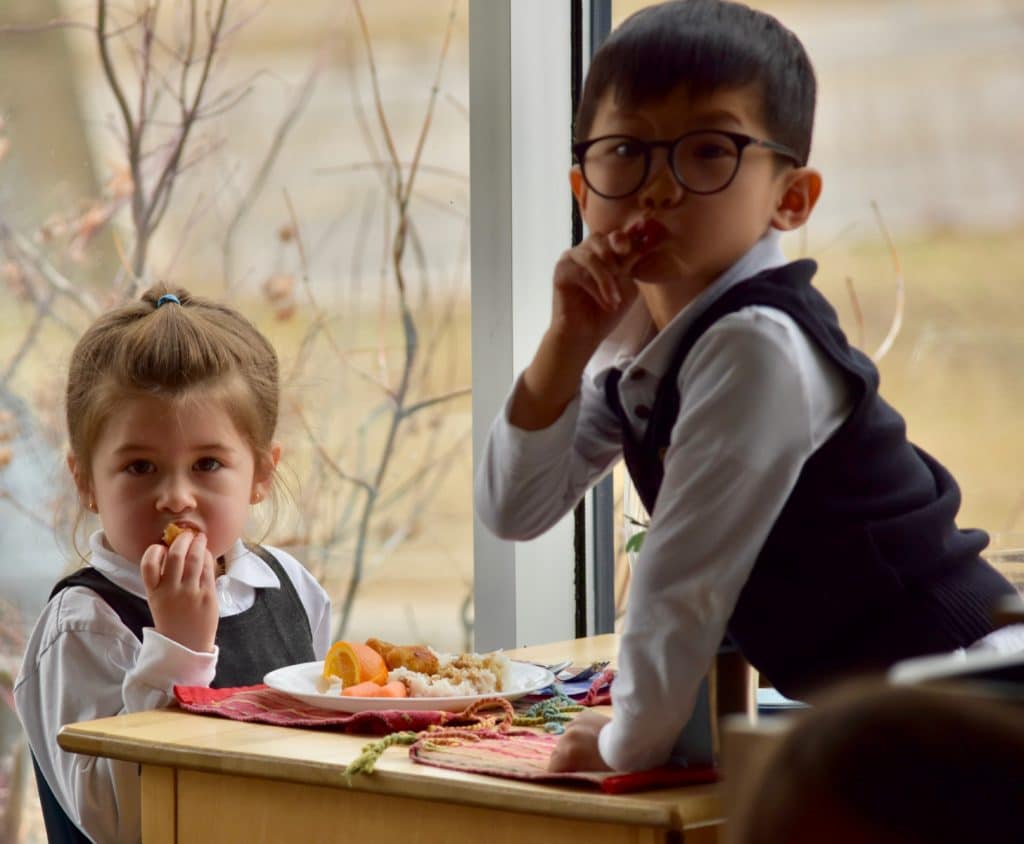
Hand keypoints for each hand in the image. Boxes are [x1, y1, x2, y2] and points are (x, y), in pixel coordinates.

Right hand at [140, 530, 218, 652]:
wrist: (187, 646)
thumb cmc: (173, 621)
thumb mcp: (158, 602)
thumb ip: (162, 581)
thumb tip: (172, 551)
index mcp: (154, 593)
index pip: (148, 564)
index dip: (154, 550)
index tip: (161, 546)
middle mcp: (171, 591)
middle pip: (175, 556)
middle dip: (182, 539)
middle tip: (186, 533)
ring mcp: (190, 593)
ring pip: (194, 559)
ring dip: (198, 544)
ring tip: (200, 538)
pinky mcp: (207, 595)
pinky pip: (208, 570)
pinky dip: (207, 557)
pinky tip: (207, 553)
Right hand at [547, 710, 613, 771]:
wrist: (633, 741)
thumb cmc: (614, 764)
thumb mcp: (591, 774)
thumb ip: (574, 773)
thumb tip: (567, 774)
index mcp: (568, 753)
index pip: (552, 768)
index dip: (560, 774)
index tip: (568, 777)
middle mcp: (567, 736)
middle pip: (557, 752)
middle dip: (565, 759)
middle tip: (579, 765)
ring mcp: (574, 723)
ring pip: (565, 738)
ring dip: (572, 744)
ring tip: (587, 749)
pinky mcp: (583, 714)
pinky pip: (575, 727)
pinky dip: (579, 732)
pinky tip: (591, 736)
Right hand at [550, 228, 643, 349]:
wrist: (584, 335)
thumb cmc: (605, 312)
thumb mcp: (626, 286)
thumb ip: (629, 265)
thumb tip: (636, 243)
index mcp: (601, 252)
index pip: (615, 236)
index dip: (629, 233)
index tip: (642, 227)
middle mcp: (585, 252)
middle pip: (599, 238)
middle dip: (614, 249)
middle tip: (623, 271)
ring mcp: (570, 259)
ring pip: (591, 257)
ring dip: (607, 280)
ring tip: (615, 300)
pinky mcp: (561, 271)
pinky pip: (581, 273)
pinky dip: (597, 289)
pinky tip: (606, 304)